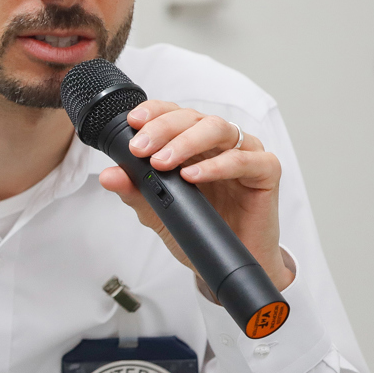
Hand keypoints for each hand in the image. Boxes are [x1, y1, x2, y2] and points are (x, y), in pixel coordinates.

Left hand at [97, 101, 293, 291]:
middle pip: (192, 117)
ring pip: (217, 129)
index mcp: (194, 141)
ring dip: (186, 142)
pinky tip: (194, 175)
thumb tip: (108, 176)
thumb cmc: (200, 227)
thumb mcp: (158, 211)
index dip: (153, 112)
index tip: (132, 123)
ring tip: (163, 163)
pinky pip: (243, 159)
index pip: (173, 113)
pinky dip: (216, 165)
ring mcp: (245, 152)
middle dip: (162, 129)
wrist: (230, 260)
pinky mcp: (266, 171)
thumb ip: (135, 190)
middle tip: (141, 149)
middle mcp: (219, 141)